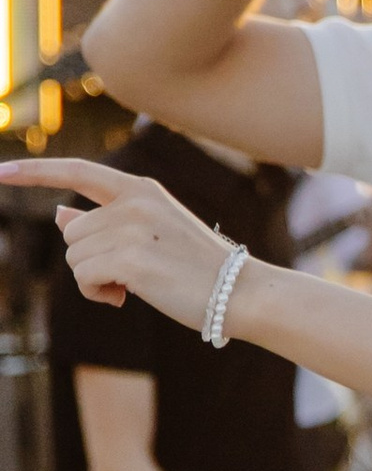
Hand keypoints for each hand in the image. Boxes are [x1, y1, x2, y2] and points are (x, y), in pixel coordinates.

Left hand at [0, 157, 235, 328]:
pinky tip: (126, 298)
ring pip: (74, 257)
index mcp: (140, 189)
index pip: (76, 172)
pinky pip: (84, 278)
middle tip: (127, 277)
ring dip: (93, 280)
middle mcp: (133, 202)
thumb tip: (59, 214)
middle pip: (72, 233)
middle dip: (88, 260)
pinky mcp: (131, 261)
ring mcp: (132, 230)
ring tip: (132, 286)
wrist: (240, 292)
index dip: (33, 173)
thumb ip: (103, 222)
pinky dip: (97, 294)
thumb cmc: (195, 267)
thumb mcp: (149, 234)